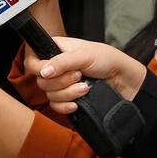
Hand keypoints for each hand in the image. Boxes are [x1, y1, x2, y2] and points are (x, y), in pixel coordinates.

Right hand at [27, 36, 146, 113]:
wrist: (123, 80)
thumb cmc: (107, 60)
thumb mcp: (85, 55)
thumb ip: (62, 62)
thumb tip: (43, 71)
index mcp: (56, 50)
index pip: (32, 61)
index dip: (38, 68)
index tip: (50, 71)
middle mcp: (56, 67)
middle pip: (41, 81)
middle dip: (61, 82)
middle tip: (79, 75)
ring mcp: (61, 85)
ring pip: (49, 95)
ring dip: (68, 93)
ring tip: (85, 87)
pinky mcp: (67, 99)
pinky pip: (56, 107)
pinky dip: (66, 106)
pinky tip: (77, 103)